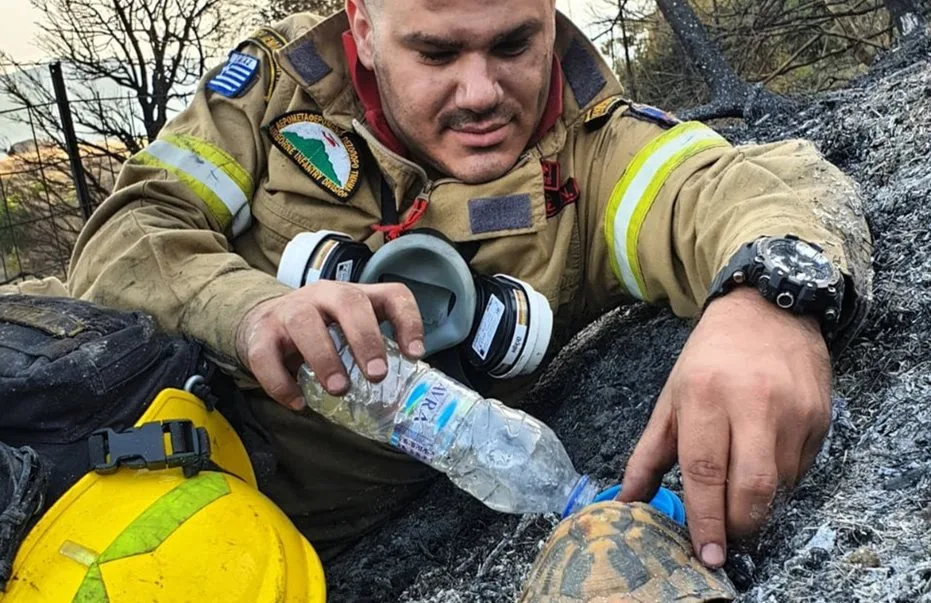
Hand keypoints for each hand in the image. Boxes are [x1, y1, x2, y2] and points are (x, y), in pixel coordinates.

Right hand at [236, 281, 424, 409]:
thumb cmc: (319, 332)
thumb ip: (371, 351)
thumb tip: (403, 393)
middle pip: (349, 302)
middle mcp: (324, 295)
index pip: (391, 295)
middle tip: (377, 375)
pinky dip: (282, 383)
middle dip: (366, 339)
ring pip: (305, 323)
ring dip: (325, 358)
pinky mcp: (260, 334)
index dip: (408, 321)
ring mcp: (290, 311)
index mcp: (355, 296)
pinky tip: (298, 403)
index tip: (415, 355)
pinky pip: (267, 356)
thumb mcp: (348, 332)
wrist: (261, 324)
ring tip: (340, 390)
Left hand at [618, 288, 831, 567]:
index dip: (706, 518)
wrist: (766, 310)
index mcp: (705, 396)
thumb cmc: (709, 359)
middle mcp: (753, 403)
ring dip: (758, 502)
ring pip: (779, 484)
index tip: (706, 553)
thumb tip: (627, 501)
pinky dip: (780, 480)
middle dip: (738, 524)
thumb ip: (649, 454)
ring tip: (739, 490)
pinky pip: (801, 469)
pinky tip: (763, 461)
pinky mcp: (820, 417)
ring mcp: (793, 411)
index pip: (705, 470)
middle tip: (725, 537)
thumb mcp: (671, 399)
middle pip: (751, 487)